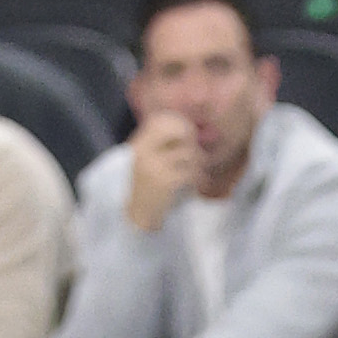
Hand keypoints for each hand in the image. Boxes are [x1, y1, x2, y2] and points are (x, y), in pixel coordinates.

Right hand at [124, 117, 206, 237]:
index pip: (160, 120)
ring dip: (198, 163)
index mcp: (139, 144)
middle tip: (196, 151)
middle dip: (191, 139)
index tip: (188, 133)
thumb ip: (161, 145)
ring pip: (189, 153)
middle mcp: (145, 151)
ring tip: (197, 173)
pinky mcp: (167, 182)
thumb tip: (188, 128)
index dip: (178, 123)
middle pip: (177, 131)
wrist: (138, 216)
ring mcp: (155, 166)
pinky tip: (196, 186)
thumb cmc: (148, 187)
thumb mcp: (147, 161)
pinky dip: (198, 179)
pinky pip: (192, 172)